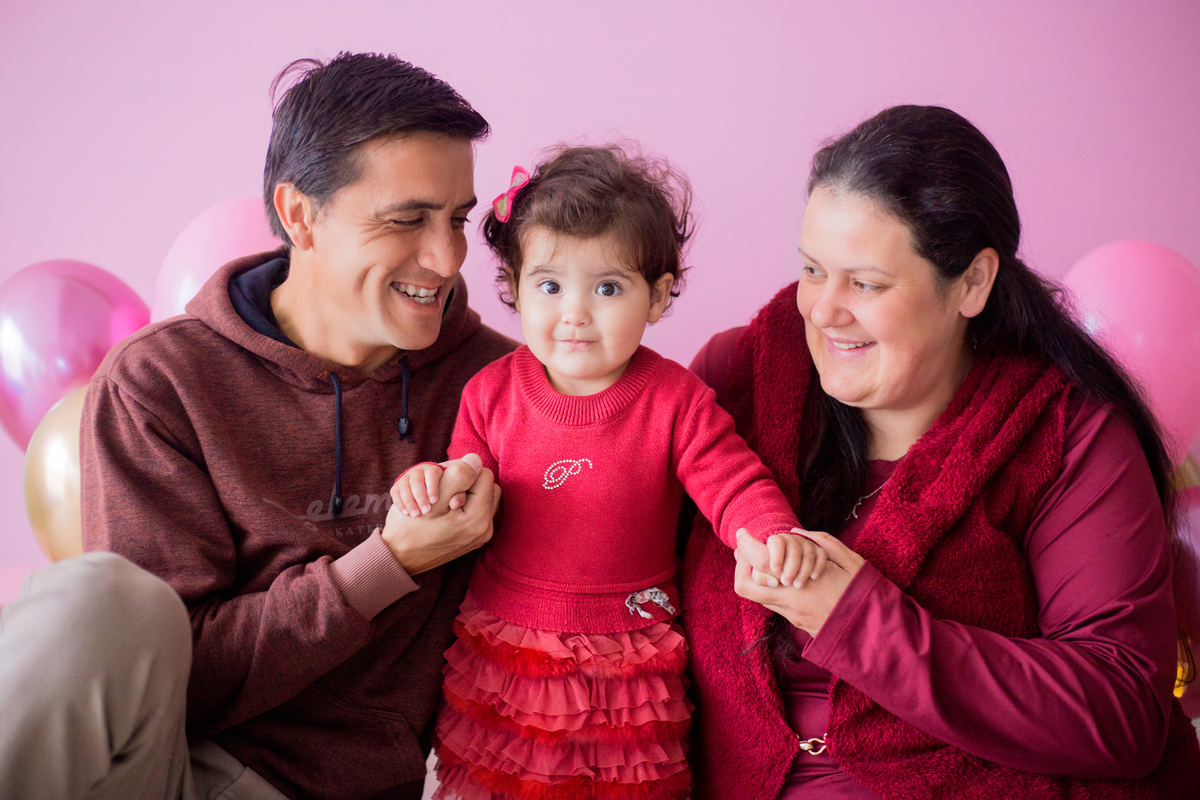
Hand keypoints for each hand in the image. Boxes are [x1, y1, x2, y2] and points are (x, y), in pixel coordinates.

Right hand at [380, 453, 501, 574]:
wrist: (399, 558)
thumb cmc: (412, 527)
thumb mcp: (434, 497)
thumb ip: (458, 475)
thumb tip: (476, 459)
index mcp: (478, 517)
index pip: (484, 475)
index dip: (464, 472)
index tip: (444, 483)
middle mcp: (485, 528)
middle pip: (488, 487)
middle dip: (469, 482)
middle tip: (445, 489)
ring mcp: (480, 535)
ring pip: (484, 498)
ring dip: (468, 492)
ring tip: (445, 500)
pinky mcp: (474, 538)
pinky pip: (478, 511)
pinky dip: (466, 505)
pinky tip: (448, 509)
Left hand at [734, 529, 864, 636]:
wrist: (876, 635)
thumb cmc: (867, 596)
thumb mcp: (850, 562)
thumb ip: (823, 543)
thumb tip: (796, 530)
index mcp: (802, 587)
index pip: (760, 563)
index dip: (746, 546)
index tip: (743, 534)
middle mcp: (791, 605)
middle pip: (747, 586)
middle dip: (741, 566)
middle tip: (744, 550)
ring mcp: (793, 617)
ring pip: (759, 597)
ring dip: (756, 577)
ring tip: (764, 559)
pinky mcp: (798, 624)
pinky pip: (775, 603)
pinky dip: (772, 588)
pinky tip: (783, 575)